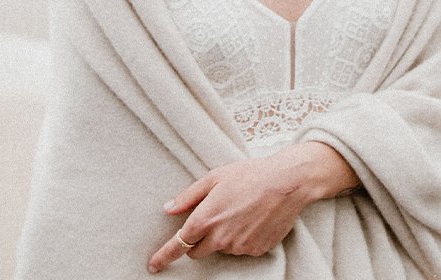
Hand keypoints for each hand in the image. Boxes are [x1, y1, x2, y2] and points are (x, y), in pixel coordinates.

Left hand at [146, 142, 355, 272]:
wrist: (287, 182)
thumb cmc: (250, 175)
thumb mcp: (214, 178)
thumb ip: (188, 197)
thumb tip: (168, 208)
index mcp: (205, 219)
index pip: (177, 245)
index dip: (163, 257)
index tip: (153, 266)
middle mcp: (221, 238)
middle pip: (198, 252)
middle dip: (198, 241)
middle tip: (212, 219)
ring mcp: (239, 247)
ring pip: (222, 249)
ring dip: (224, 237)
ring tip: (240, 211)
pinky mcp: (257, 250)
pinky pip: (241, 249)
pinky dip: (243, 238)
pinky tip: (253, 219)